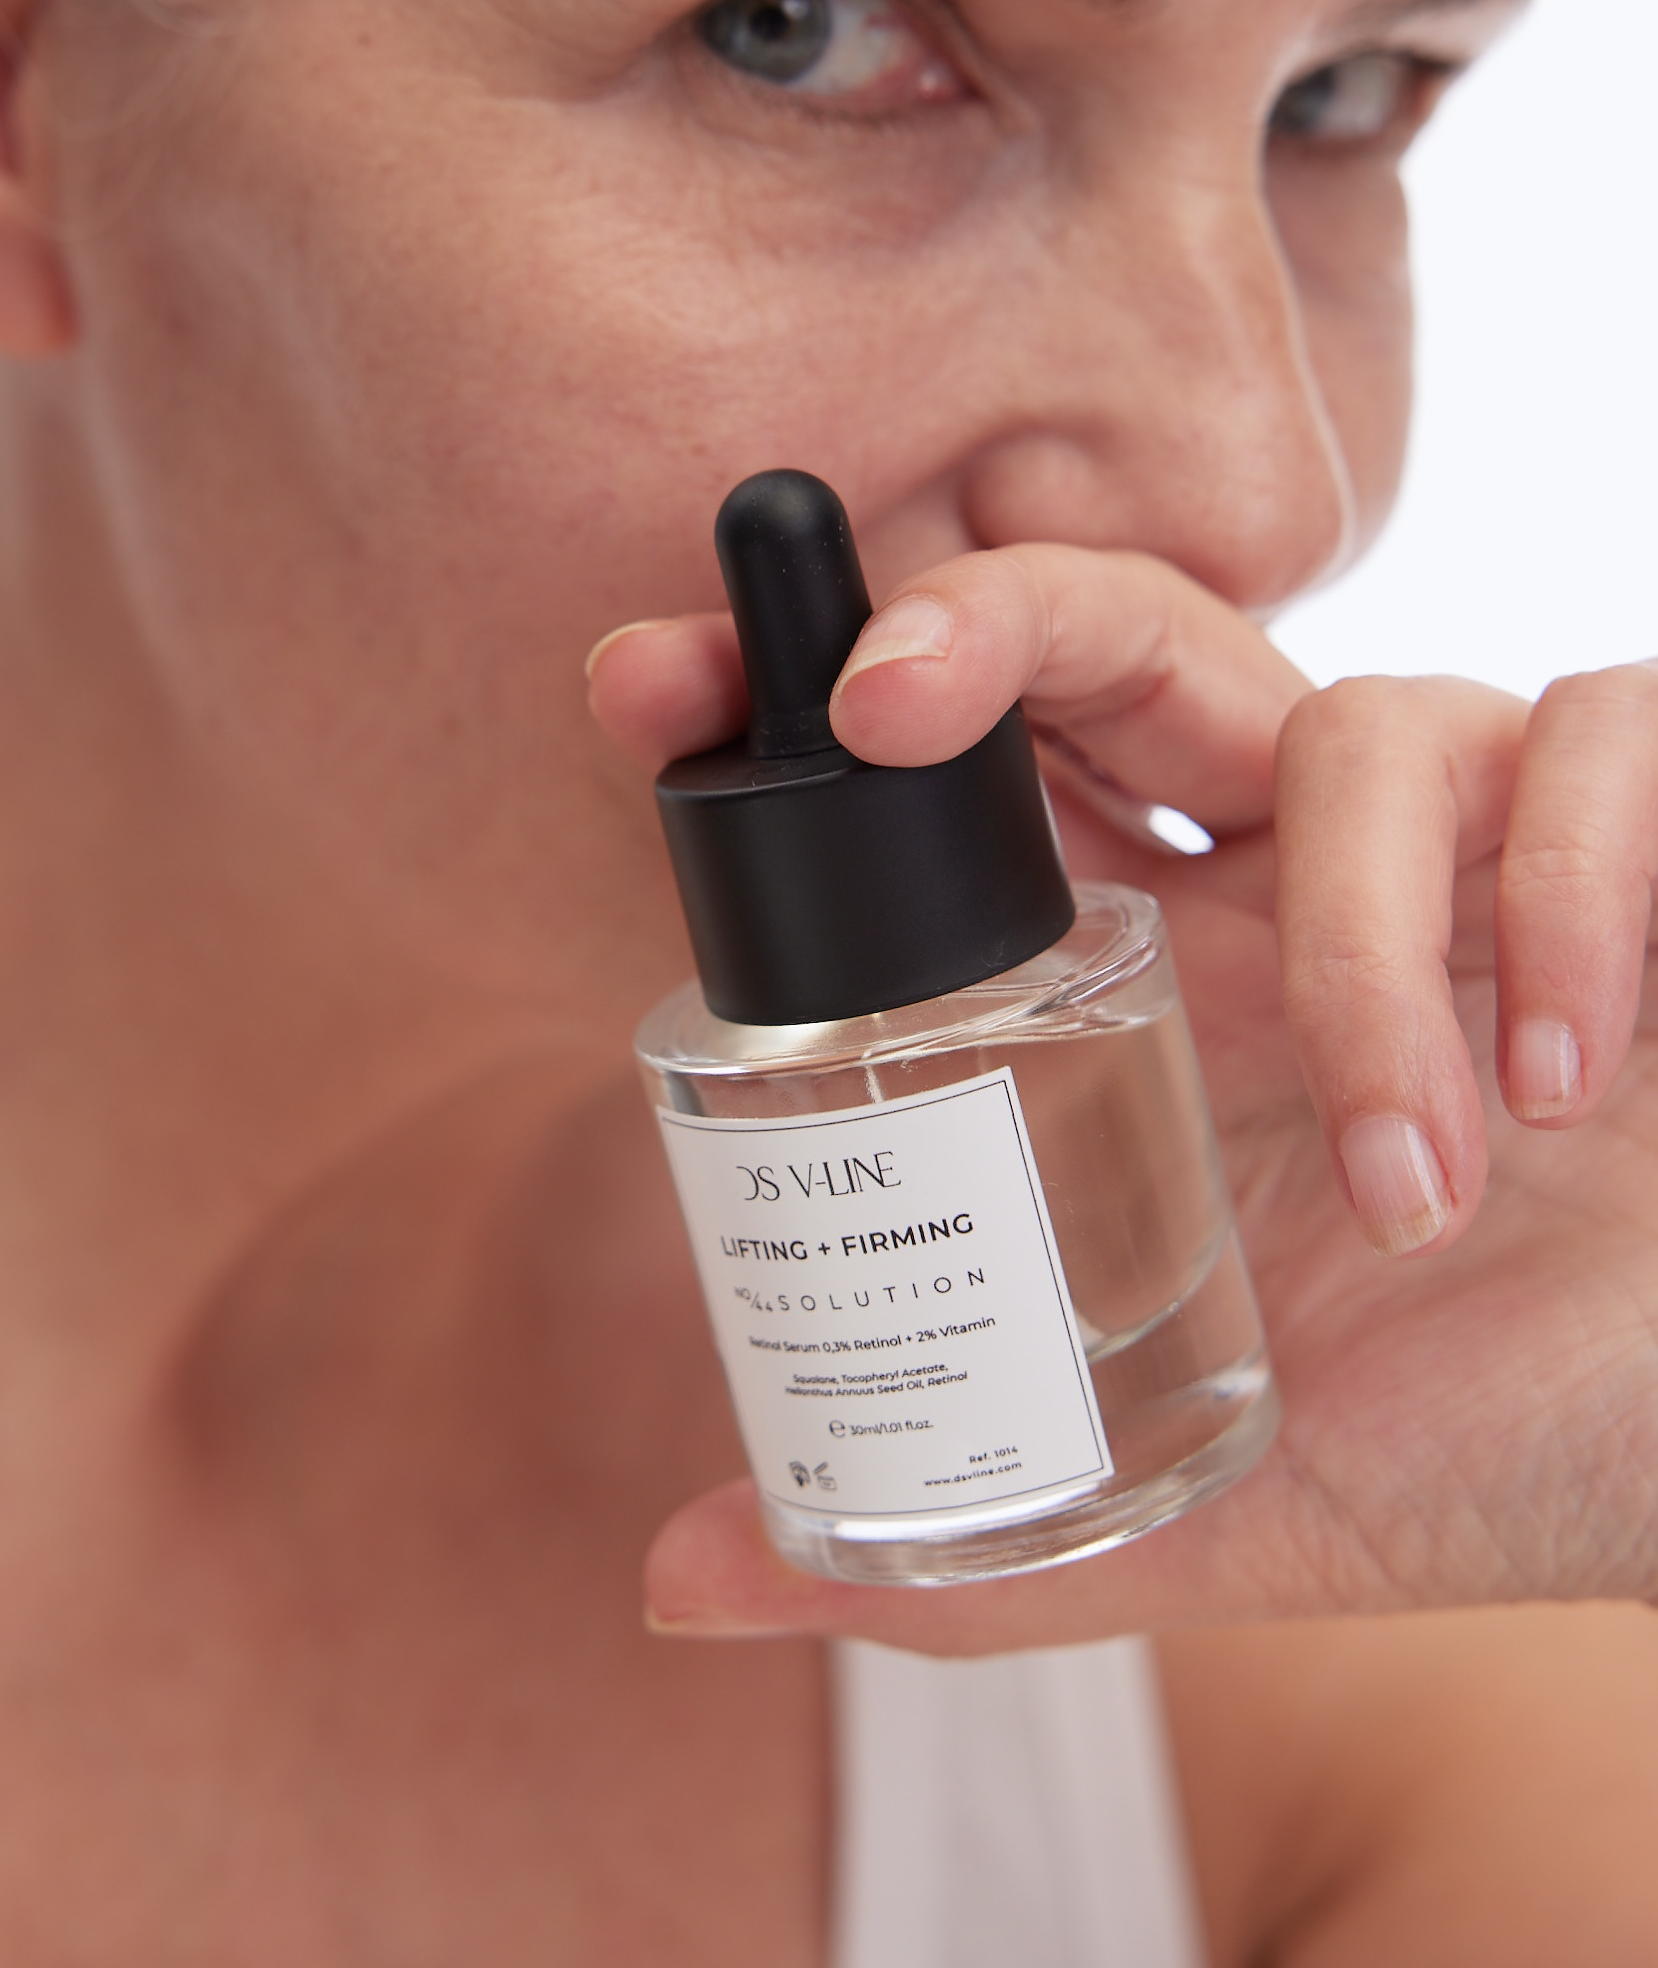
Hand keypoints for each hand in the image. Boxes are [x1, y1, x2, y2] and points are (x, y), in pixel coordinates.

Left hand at [589, 549, 1657, 1649]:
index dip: (819, 718)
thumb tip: (680, 1580)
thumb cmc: (1506, 1441)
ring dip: (1362, 964)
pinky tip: (1568, 1083)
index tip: (645, 689)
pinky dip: (1567, 901)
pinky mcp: (1649, 821)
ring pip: (1356, 717)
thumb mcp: (1219, 1493)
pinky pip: (1585, 738)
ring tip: (1421, 1188)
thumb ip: (981, 1531)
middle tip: (875, 696)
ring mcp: (1476, 834)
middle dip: (986, 621)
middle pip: (1124, 637)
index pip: (978, 792)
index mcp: (1173, 994)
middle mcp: (1299, 879)